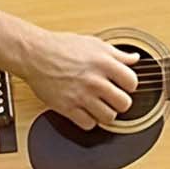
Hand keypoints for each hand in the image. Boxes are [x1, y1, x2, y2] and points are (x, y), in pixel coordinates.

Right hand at [22, 29, 138, 129]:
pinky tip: (86, 111)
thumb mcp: (94, 44)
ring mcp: (81, 96)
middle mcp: (94, 81)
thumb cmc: (62, 47)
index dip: (129, 85)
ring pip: (108, 117)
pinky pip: (88, 124)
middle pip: (124, 103)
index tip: (123, 85)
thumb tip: (135, 58)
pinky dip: (89, 121)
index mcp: (104, 63)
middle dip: (120, 102)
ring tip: (100, 105)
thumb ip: (117, 54)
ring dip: (106, 113)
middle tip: (113, 98)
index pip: (132, 82)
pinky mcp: (67, 107)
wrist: (34, 54)